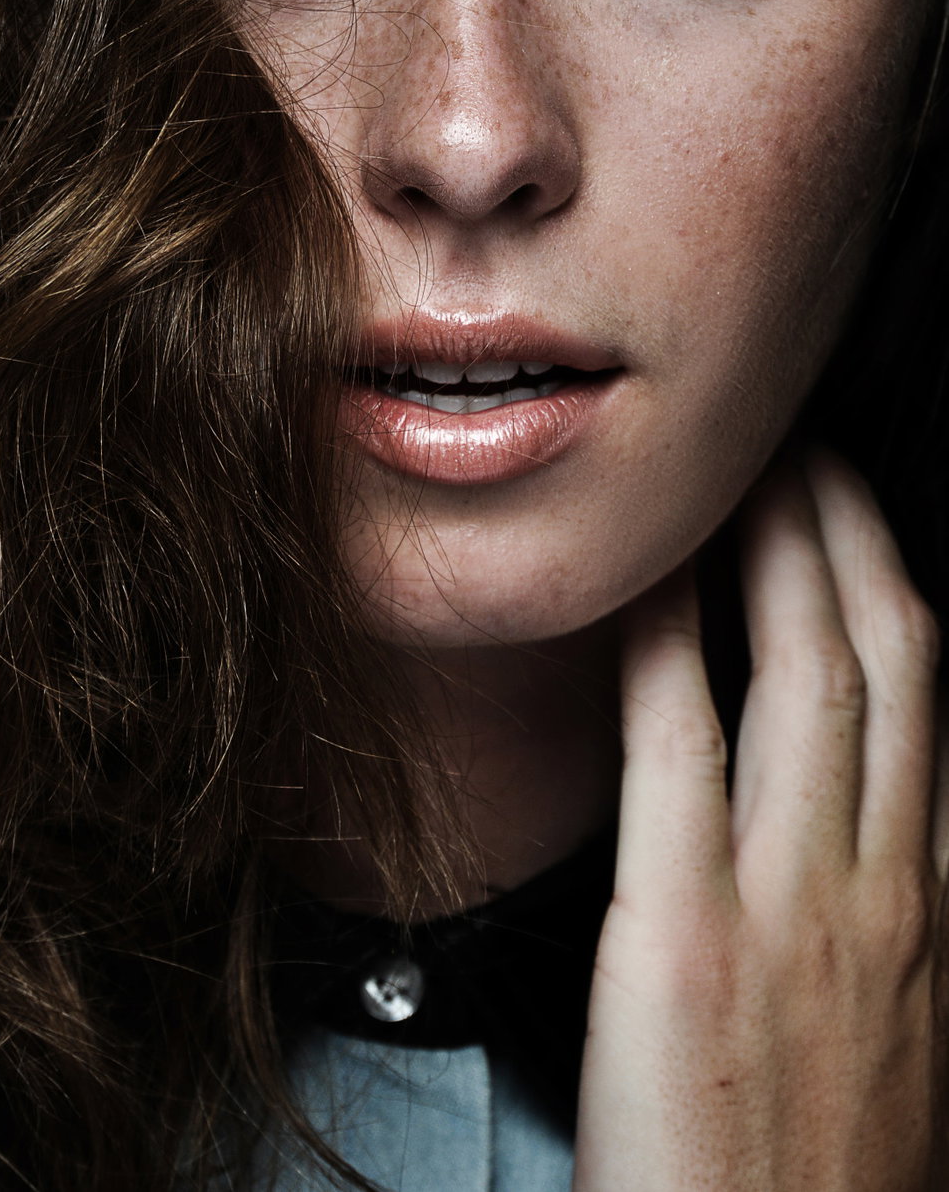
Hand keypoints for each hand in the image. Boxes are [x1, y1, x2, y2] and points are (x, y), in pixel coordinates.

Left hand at [572, 449, 946, 1191]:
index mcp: (928, 915)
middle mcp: (881, 892)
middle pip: (884, 660)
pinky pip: (680, 748)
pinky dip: (668, 642)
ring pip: (810, 676)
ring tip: (741, 470)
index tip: (855, 521)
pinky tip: (644, 578)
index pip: (931, 711)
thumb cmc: (814, 1183)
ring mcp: (793, 910)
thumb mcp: (892, 1039)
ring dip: (778, 551)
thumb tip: (832, 819)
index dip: (896, 591)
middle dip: (848, 531)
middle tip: (802, 446)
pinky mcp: (684, 941)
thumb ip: (872, 919)